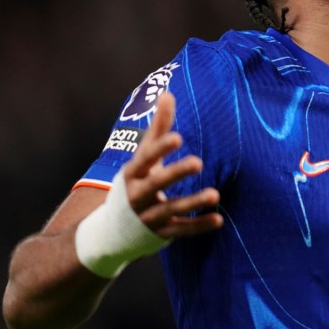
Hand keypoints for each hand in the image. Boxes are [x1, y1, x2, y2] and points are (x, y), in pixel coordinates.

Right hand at [120, 91, 223, 238]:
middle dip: (175, 173)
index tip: (178, 137)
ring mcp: (147, 217)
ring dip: (192, 202)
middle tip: (198, 162)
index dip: (160, 148)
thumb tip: (168, 93)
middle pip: (156, 184)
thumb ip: (158, 128)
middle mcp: (137, 196)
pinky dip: (198, 226)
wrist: (110, 231)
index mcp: (132, 174)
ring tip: (215, 194)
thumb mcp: (143, 158)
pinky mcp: (160, 234)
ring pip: (171, 209)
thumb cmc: (134, 183)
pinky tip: (218, 219)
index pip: (145, 158)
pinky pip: (180, 231)